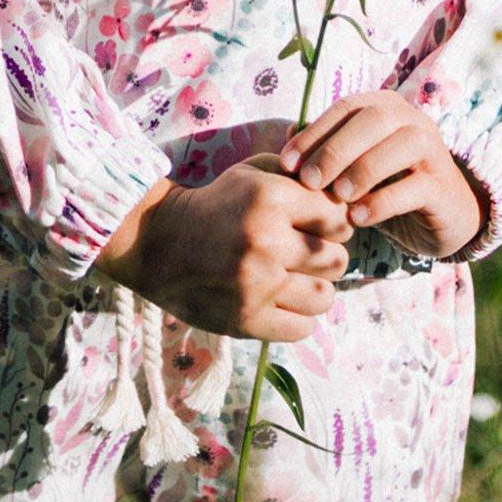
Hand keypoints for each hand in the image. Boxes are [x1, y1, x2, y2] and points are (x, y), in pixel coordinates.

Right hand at [94, 155, 354, 341]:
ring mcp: (257, 285)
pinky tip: (280, 302)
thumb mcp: (251, 173)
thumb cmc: (214, 204)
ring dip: (314, 289)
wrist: (159, 241)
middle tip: (305, 254)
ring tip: (294, 280)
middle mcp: (266, 241)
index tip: (316, 226)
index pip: (337, 218)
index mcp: (269, 199)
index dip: (331, 223)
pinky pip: (302, 328)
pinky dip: (297, 317)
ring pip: (324, 297)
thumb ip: (297, 176)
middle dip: (325, 255)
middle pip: (336, 259)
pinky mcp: (247, 320)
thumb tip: (343, 195)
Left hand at [278, 89, 486, 260]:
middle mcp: (412, 120)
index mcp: (385, 106)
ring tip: (336, 196)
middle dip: (335, 149)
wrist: (443, 216)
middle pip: (371, 120)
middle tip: (308, 180)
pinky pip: (414, 187)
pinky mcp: (442, 186)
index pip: (344, 109)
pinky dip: (382, 202)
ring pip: (399, 146)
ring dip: (362, 170)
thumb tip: (289, 136)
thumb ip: (326, 148)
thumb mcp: (355, 165)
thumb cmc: (390, 184)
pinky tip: (358, 218)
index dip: (313, 134)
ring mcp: (433, 150)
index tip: (286, 163)